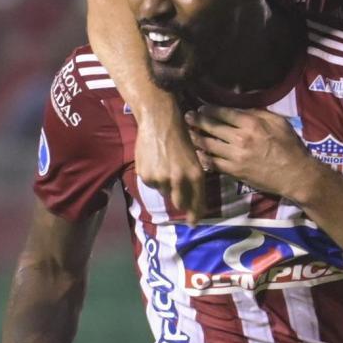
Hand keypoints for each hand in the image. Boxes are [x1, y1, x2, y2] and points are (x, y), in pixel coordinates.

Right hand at [134, 105, 205, 222]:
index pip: (197, 201)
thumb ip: (192, 177)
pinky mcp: (146, 176)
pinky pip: (151, 184)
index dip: (195, 214)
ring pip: (164, 192)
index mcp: (195, 174)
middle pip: (179, 203)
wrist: (159, 121)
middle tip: (178, 198)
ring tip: (164, 166)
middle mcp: (179, 180)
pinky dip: (153, 177)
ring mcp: (161, 179)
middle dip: (180, 201)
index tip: (193, 222)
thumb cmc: (180, 135)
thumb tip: (190, 196)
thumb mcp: (194, 156)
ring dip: (165, 185)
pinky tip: (154, 162)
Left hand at [185, 105, 321, 198]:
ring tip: (188, 133)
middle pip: (212, 127)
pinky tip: (197, 153)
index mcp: (252, 123)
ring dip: (196, 138)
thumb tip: (241, 106)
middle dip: (197, 120)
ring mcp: (235, 156)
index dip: (209, 109)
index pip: (223, 113)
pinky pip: (212, 163)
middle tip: (187, 116)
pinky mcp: (234, 171)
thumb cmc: (290, 146)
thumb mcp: (279, 122)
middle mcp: (240, 138)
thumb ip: (259, 112)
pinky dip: (203, 157)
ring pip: (208, 144)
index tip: (201, 108)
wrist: (296, 175)